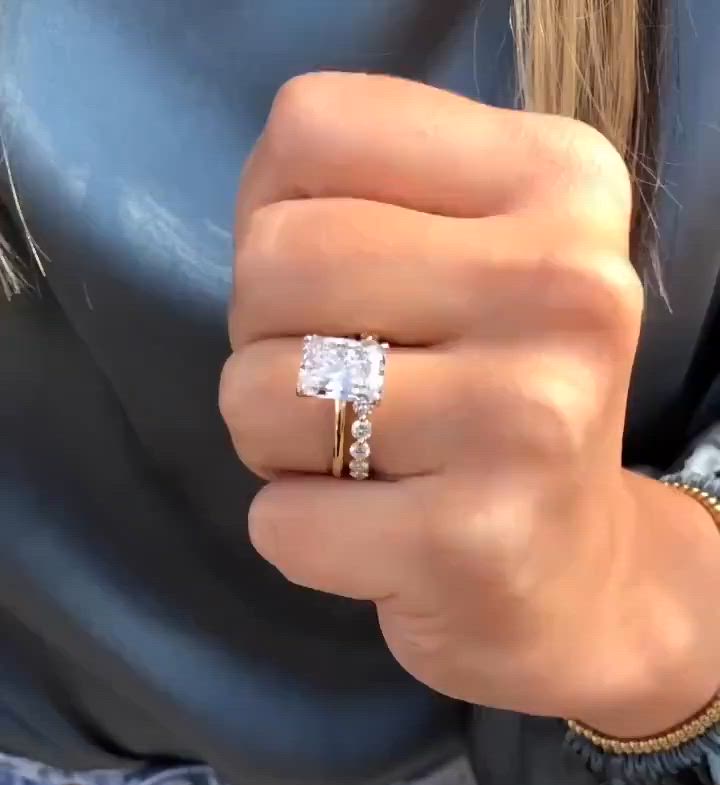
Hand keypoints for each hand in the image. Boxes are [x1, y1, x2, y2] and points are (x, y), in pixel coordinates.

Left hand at [221, 73, 719, 732]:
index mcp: (563, 183)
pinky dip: (300, 536)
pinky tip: (380, 537)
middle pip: (274, 261)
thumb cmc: (499, 402)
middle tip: (344, 394)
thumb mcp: (477, 256)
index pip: (314, 129)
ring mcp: (524, 419)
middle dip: (266, 340)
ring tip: (363, 463)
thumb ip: (363, 197)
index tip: (340, 289)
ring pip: (259, 394)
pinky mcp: (468, 541)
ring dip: (274, 444)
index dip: (278, 214)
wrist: (581, 578)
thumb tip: (257, 221)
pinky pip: (280, 521)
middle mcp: (565, 286)